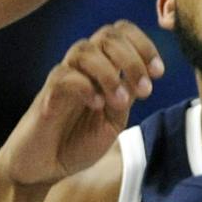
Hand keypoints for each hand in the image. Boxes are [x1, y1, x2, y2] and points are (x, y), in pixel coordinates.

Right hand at [0, 22, 160, 186]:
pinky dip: (85, 87)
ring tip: (120, 102)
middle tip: (144, 90)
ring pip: (85, 50)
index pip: (121, 33)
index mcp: (102, 70)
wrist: (43, 168)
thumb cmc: (75, 144)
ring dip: (110, 73)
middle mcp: (82, 68)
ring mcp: (63, 79)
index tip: (158, 72)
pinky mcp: (46, 95)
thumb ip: (125, 98)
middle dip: (132, 58)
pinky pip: (63, 75)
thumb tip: (144, 76)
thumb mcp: (112, 122)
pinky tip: (96, 105)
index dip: (143, 44)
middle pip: (106, 34)